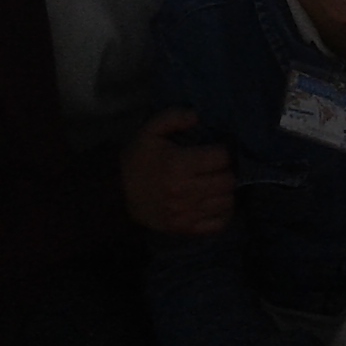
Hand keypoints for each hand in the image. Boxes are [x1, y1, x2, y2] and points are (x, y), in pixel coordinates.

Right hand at [121, 107, 232, 235]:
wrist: (117, 192)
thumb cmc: (138, 159)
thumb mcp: (150, 130)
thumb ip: (173, 117)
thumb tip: (196, 116)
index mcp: (178, 164)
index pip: (221, 158)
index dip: (223, 151)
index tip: (216, 150)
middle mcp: (185, 191)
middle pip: (227, 181)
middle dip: (227, 171)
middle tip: (218, 167)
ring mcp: (186, 213)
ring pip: (226, 202)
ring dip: (226, 191)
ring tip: (216, 183)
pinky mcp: (185, 229)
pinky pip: (218, 224)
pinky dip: (222, 213)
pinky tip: (216, 202)